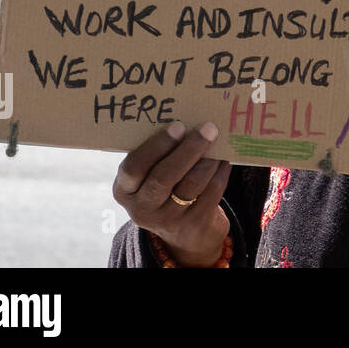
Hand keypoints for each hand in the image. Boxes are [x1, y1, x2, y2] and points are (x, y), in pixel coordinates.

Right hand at [112, 122, 232, 266]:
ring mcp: (169, 219)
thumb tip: (184, 118)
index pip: (133, 168)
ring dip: (208, 159)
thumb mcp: (148, 175)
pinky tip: (223, 158)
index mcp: (125, 190)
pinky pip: (212, 191)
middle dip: (188, 150)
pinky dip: (220, 171)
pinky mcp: (195, 222)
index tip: (178, 126)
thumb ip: (156, 153)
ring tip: (217, 140)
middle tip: (208, 128)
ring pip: (192, 184)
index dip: (156, 146)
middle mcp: (143, 208)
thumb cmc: (162, 186)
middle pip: (164, 177)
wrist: (182, 230)